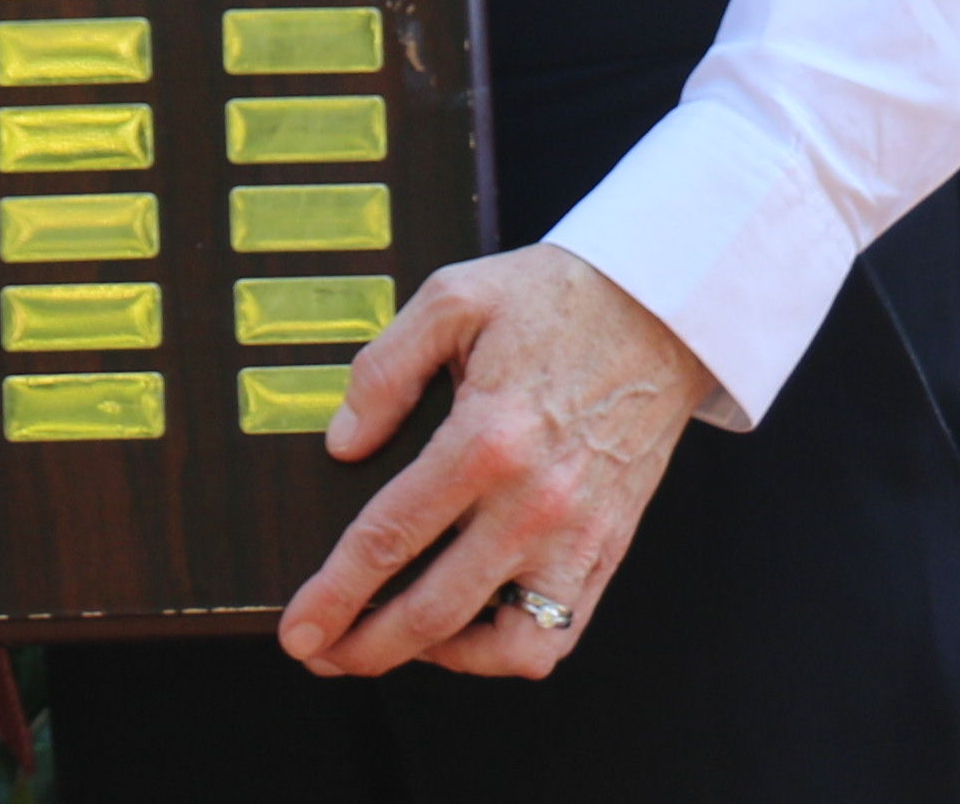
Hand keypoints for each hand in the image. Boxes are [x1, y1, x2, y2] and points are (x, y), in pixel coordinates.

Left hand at [273, 244, 711, 682]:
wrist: (661, 310)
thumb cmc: (558, 299)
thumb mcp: (453, 299)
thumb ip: (384, 369)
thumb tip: (342, 441)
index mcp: (485, 439)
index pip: (389, 539)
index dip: (334, 594)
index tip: (298, 626)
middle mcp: (534, 503)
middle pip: (432, 611)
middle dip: (361, 646)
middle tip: (318, 652)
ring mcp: (578, 537)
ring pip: (504, 646)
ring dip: (440, 659)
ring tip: (396, 642)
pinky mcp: (608, 550)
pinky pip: (558, 635)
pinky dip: (507, 650)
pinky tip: (468, 628)